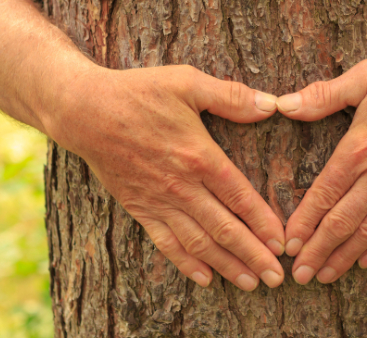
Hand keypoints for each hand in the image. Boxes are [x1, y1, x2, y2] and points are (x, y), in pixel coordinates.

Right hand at [46, 65, 286, 290]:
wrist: (84, 110)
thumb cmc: (138, 92)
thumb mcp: (187, 82)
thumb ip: (230, 96)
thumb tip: (271, 104)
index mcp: (199, 156)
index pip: (240, 197)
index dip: (264, 223)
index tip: (282, 243)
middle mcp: (181, 185)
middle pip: (224, 228)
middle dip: (253, 255)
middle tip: (276, 277)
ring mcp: (159, 200)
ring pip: (199, 243)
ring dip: (227, 265)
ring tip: (250, 283)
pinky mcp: (139, 208)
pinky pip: (166, 243)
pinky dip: (186, 263)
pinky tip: (205, 278)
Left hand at [276, 53, 366, 283]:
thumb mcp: (366, 77)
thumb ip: (323, 95)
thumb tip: (284, 105)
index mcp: (359, 149)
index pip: (323, 194)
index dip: (304, 222)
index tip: (287, 244)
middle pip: (342, 223)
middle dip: (317, 251)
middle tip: (297, 275)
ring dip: (344, 257)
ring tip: (324, 277)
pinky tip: (365, 262)